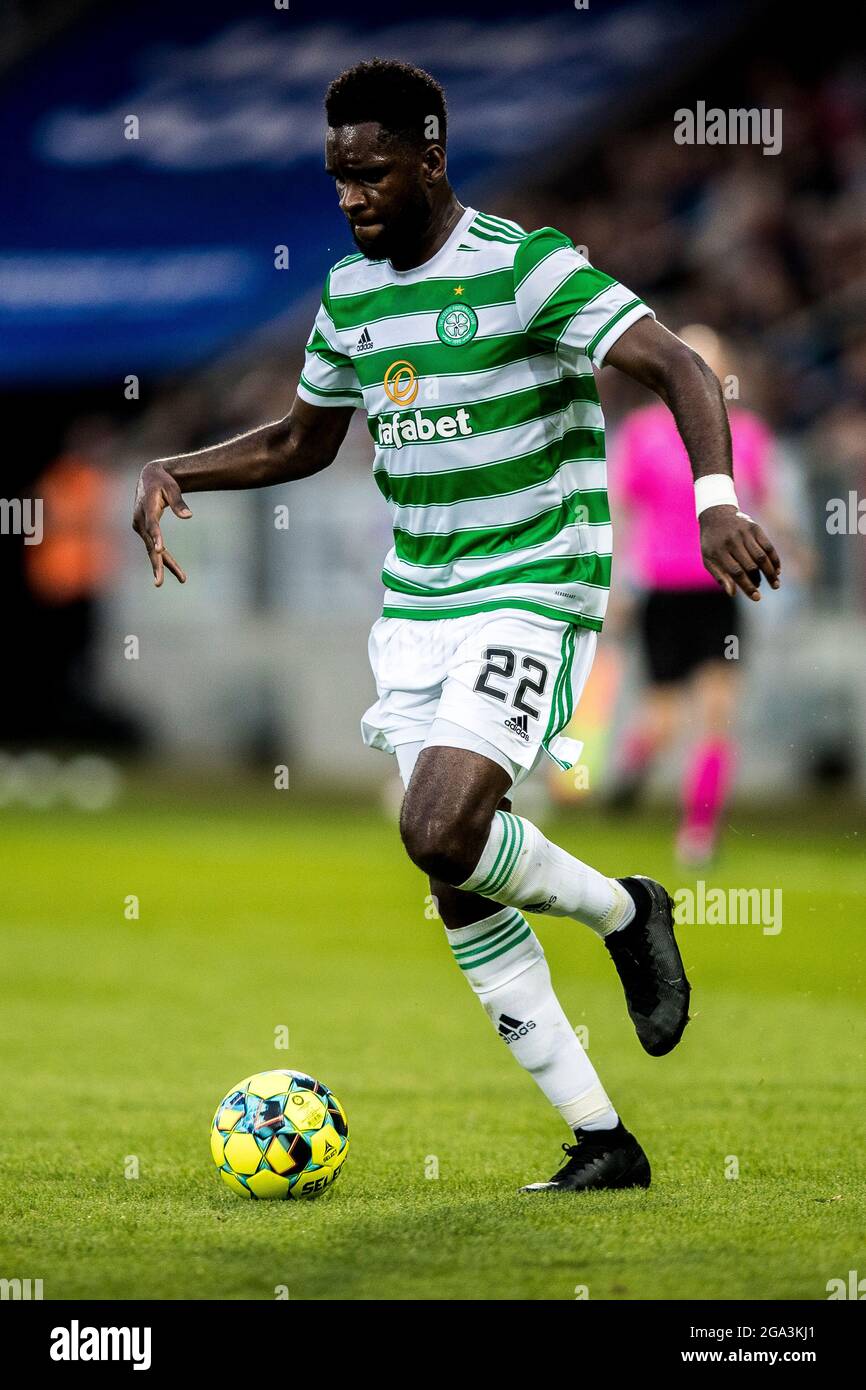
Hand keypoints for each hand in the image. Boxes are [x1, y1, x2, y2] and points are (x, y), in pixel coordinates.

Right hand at [132, 462, 191, 586]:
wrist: (148, 478)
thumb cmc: (163, 482)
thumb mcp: (172, 488)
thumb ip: (179, 502)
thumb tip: (189, 516)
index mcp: (147, 507)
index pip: (152, 525)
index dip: (156, 537)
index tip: (160, 551)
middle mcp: (140, 520)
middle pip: (150, 545)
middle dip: (157, 564)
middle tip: (159, 583)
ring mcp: (140, 527)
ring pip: (153, 550)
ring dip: (165, 566)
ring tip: (183, 579)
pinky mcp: (144, 531)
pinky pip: (154, 547)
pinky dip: (164, 559)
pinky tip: (176, 571)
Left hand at [700, 505, 780, 601]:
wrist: (716, 514)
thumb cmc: (712, 542)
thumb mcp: (708, 558)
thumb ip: (720, 576)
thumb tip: (732, 593)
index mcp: (719, 551)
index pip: (736, 573)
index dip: (747, 586)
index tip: (756, 597)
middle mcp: (733, 541)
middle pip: (750, 566)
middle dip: (759, 580)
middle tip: (765, 590)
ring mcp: (744, 534)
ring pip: (762, 556)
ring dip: (771, 572)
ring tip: (775, 584)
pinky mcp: (755, 528)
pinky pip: (768, 546)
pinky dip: (774, 559)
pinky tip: (777, 570)